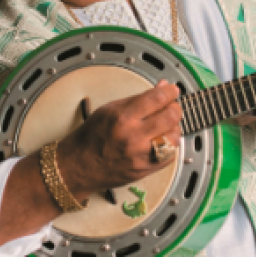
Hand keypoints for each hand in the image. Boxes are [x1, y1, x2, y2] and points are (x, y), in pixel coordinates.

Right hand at [55, 80, 181, 199]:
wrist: (80, 165)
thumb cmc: (93, 136)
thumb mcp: (110, 109)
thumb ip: (138, 99)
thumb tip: (162, 87)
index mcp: (122, 117)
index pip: (157, 99)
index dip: (169, 91)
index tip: (172, 90)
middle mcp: (134, 137)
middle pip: (171, 116)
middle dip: (174, 108)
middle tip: (170, 107)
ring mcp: (142, 155)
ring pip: (175, 137)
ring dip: (174, 128)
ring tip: (164, 126)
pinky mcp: (146, 169)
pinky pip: (171, 154)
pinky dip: (169, 144)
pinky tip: (160, 140)